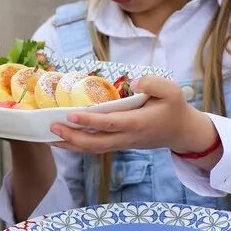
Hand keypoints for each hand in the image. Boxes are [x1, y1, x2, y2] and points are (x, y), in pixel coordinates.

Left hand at [48, 75, 216, 154]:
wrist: (181, 132)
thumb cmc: (175, 108)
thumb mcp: (172, 90)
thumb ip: (154, 83)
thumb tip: (135, 81)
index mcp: (139, 123)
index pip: (110, 123)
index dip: (90, 121)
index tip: (71, 115)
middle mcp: (127, 137)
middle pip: (96, 143)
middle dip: (72, 137)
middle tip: (51, 127)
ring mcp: (122, 143)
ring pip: (93, 149)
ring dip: (71, 144)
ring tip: (49, 136)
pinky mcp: (118, 144)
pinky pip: (95, 148)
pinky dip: (77, 145)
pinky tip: (62, 139)